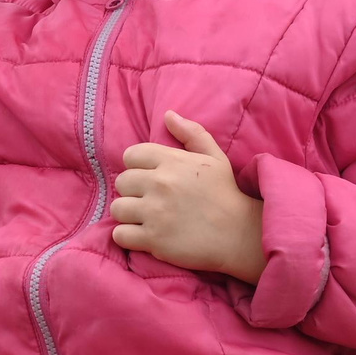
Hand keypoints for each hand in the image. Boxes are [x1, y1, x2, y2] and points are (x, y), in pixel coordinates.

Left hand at [110, 113, 266, 282]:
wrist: (238, 233)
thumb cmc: (225, 193)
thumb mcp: (215, 157)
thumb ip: (192, 133)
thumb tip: (168, 115)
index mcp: (172, 161)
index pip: (131, 156)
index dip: (137, 167)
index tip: (149, 178)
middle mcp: (160, 184)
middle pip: (121, 182)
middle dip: (132, 191)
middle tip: (148, 200)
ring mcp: (155, 212)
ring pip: (117, 208)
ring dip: (128, 214)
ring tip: (144, 218)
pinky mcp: (153, 239)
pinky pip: (120, 235)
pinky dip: (127, 237)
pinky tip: (142, 236)